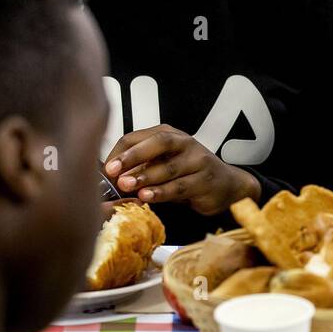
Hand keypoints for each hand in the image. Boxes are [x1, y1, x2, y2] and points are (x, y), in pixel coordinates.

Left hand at [104, 124, 260, 214]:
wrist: (226, 185)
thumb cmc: (187, 174)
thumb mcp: (162, 165)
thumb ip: (139, 167)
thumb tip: (107, 177)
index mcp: (169, 135)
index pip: (140, 137)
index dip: (121, 152)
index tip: (106, 168)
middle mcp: (185, 143)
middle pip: (158, 143)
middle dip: (133, 156)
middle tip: (113, 171)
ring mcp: (198, 161)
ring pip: (169, 167)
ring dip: (146, 177)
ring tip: (127, 186)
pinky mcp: (206, 180)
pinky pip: (181, 186)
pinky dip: (162, 192)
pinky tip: (148, 196)